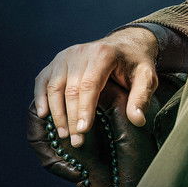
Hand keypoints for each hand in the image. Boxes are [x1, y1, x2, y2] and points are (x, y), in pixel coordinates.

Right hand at [33, 27, 159, 147]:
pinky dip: (40, 97)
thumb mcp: (146, 77)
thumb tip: (137, 120)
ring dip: (56, 112)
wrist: (124, 44)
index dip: (85, 109)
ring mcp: (66, 55)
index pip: (90, 84)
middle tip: (76, 142)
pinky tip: (43, 114)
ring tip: (63, 134)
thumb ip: (141, 98)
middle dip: (71, 117)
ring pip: (54, 85)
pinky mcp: (57, 61)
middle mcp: (81, 52)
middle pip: (71, 88)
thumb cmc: (135, 64)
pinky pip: (43, 79)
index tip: (83, 131)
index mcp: (103, 54)